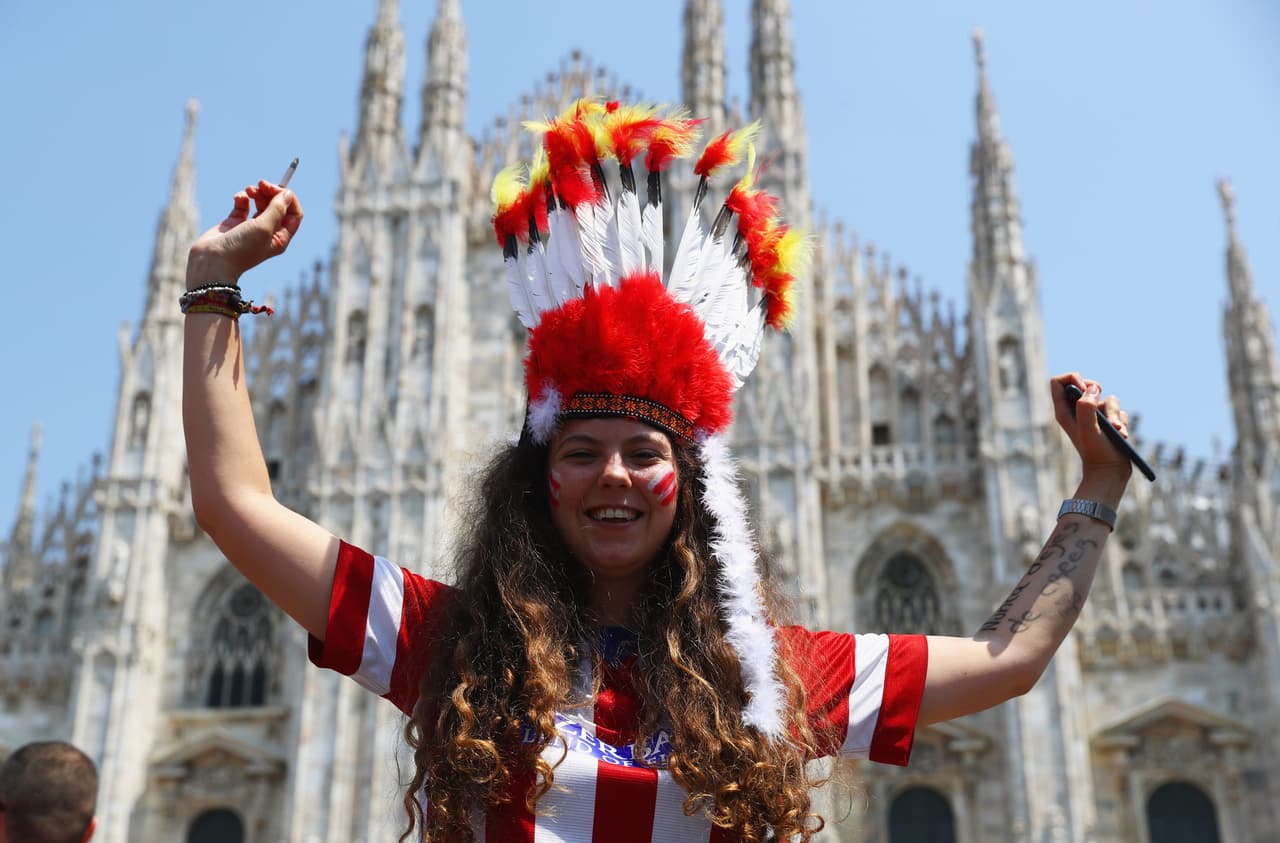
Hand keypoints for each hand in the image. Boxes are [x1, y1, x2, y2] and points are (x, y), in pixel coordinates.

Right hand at [186, 180, 303, 287]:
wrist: (212, 261)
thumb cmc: (241, 248)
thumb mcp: (264, 227)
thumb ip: (277, 209)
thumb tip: (288, 194)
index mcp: (280, 237)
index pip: (293, 213)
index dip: (287, 198)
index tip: (275, 188)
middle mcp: (268, 232)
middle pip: (277, 206)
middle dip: (271, 192)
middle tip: (261, 184)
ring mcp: (251, 227)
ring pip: (260, 203)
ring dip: (257, 193)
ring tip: (248, 190)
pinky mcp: (235, 223)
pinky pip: (243, 205)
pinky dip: (242, 198)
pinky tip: (238, 198)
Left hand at [1050, 373, 1132, 492]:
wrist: (1109, 472)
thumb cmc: (1095, 452)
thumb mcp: (1088, 428)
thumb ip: (1086, 407)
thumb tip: (1092, 388)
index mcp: (1064, 411)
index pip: (1059, 382)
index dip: (1073, 379)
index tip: (1084, 390)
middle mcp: (1077, 411)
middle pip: (1085, 384)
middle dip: (1097, 391)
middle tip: (1099, 404)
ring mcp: (1094, 416)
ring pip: (1107, 399)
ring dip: (1114, 413)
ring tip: (1116, 431)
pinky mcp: (1109, 422)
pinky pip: (1119, 410)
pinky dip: (1122, 421)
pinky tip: (1121, 436)